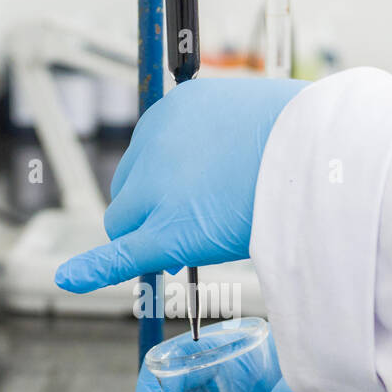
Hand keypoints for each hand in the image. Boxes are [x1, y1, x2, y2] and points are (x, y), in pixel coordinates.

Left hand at [54, 77, 306, 292]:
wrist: (322, 153)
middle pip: (131, 191)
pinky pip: (120, 255)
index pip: (150, 156)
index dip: (168, 185)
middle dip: (154, 211)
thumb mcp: (256, 119)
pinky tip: (69, 280)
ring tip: (191, 247)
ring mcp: (157, 189)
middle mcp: (154, 143)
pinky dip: (92, 270)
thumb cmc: (308, 137)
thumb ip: (227, 141)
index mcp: (174, 111)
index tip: (192, 198)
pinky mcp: (166, 233)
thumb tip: (231, 166)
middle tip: (198, 225)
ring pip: (125, 225)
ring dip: (147, 237)